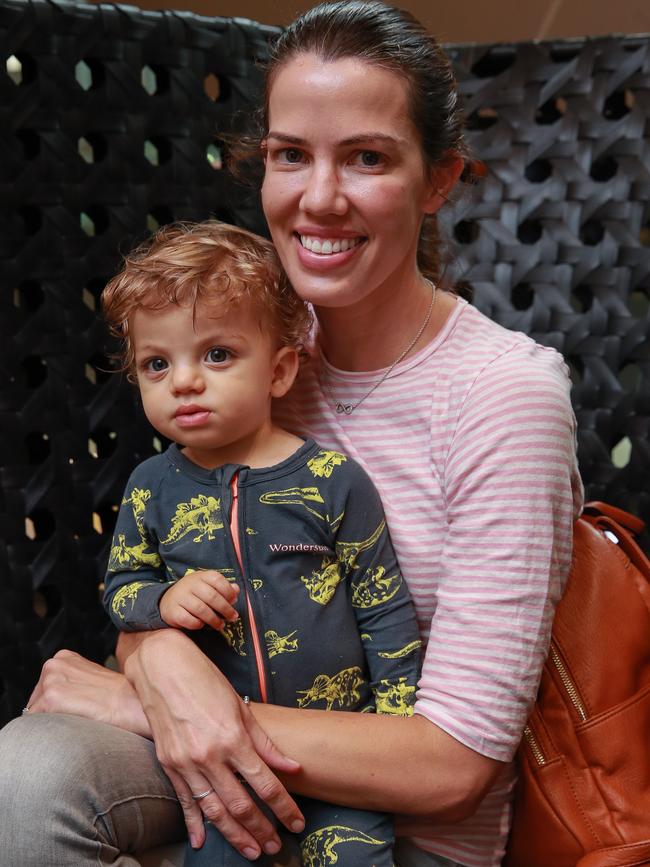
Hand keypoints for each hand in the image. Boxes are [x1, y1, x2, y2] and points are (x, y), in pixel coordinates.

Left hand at [25, 649, 149, 736]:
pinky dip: (49, 730)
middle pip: (35, 699)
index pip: (43, 688)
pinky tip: (72, 725)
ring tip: (78, 720)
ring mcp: (51, 680)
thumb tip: (51, 703)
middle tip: (77, 716)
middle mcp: (54, 664)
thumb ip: (70, 682)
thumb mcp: (91, 678)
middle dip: (50, 713)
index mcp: (63, 657)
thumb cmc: (118, 696)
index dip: (57, 705)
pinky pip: (36, 723)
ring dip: (52, 721)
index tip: (75, 710)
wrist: (134, 704)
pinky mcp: (51, 699)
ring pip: (35, 712)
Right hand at [124, 629, 303, 857]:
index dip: (284, 807)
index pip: (265, 783)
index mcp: (233, 737)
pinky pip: (185, 801)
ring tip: (252, 851)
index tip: (297, 823)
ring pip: (214, 810)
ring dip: (235, 835)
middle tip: (276, 847)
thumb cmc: (205, 680)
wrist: (161, 667)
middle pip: (241, 804)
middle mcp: (209, 755)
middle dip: (262, 829)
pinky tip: (202, 842)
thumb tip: (290, 767)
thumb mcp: (240, 706)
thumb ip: (264, 742)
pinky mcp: (168, 764)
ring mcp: (186, 762)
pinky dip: (194, 824)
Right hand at [159, 570, 239, 629]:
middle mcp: (189, 584)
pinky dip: (198, 624)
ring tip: (220, 625)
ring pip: (201, 610)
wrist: (167, 600)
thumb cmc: (194, 593)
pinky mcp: (173, 611)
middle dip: (225, 609)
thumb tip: (236, 589)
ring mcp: (180, 597)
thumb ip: (222, 588)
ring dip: (214, 620)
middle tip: (232, 618)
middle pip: (212, 597)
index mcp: (200, 576)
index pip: (217, 580)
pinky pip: (189, 620)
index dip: (228, 591)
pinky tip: (202, 625)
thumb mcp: (207, 586)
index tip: (234, 601)